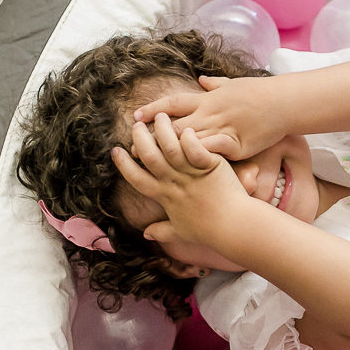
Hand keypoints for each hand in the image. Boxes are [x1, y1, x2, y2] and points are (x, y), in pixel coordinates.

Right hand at [111, 112, 248, 247]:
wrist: (234, 226)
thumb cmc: (209, 231)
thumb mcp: (180, 232)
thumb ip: (162, 230)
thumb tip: (146, 233)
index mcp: (164, 196)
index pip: (136, 178)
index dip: (123, 164)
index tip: (115, 151)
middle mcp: (174, 183)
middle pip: (149, 156)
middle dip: (139, 138)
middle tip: (136, 126)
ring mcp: (191, 173)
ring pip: (170, 146)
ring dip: (162, 129)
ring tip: (160, 116)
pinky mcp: (210, 166)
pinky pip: (195, 148)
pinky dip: (189, 137)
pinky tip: (187, 127)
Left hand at [133, 75, 284, 160]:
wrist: (283, 102)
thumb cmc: (260, 92)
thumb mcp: (235, 84)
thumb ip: (216, 84)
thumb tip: (201, 80)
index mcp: (208, 100)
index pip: (174, 102)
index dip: (153, 109)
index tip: (136, 115)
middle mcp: (210, 114)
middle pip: (174, 125)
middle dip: (153, 137)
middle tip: (134, 147)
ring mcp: (222, 130)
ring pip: (188, 141)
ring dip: (170, 152)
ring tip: (152, 164)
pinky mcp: (236, 145)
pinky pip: (211, 152)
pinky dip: (197, 159)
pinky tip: (184, 170)